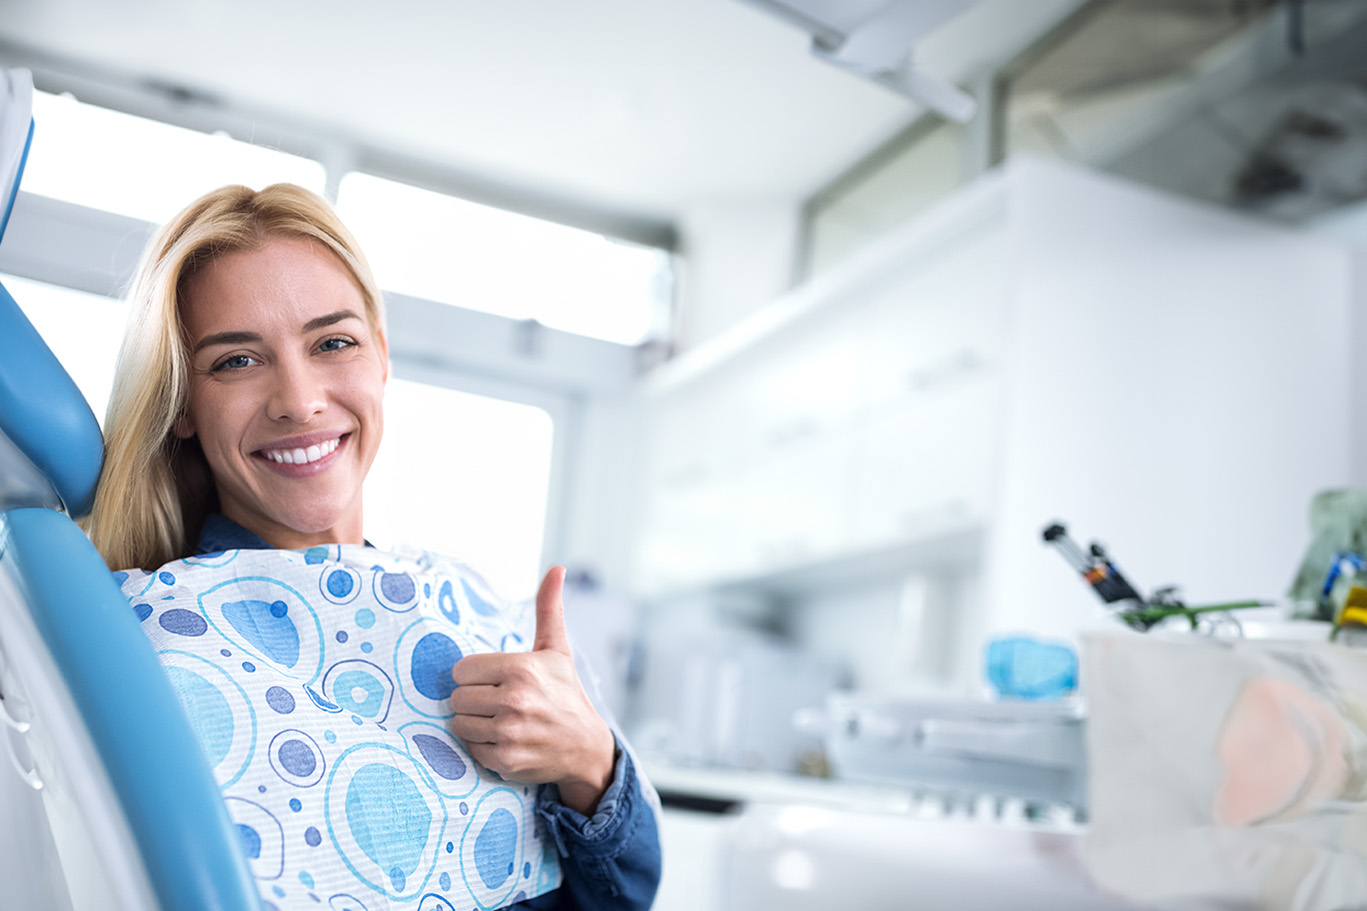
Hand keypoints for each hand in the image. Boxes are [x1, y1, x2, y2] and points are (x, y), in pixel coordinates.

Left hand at [449, 566, 616, 815]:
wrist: (586, 746)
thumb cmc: (566, 693)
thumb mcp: (557, 650)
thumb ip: (548, 608)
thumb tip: (556, 569)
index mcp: (521, 668)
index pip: (462, 670)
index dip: (475, 675)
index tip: (494, 680)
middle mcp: (514, 700)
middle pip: (457, 697)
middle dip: (473, 699)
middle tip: (498, 702)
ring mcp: (509, 732)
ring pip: (459, 722)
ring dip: (474, 723)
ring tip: (499, 720)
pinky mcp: (505, 759)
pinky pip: (469, 748)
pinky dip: (482, 745)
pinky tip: (504, 739)